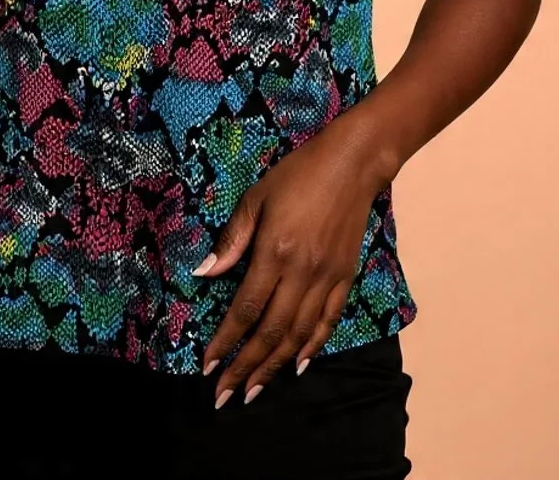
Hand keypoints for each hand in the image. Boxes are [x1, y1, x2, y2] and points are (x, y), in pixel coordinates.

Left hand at [195, 112, 386, 408]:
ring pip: (299, 334)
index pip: (246, 309)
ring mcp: (327, 278)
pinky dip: (312, 347)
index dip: (226, 341)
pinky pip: (328, 321)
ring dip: (275, 366)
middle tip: (225, 395)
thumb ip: (233, 239)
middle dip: (246, 366)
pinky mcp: (345, 277)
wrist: (353, 164)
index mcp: (275, 251)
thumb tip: (205, 273)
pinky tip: (298, 365)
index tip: (208, 365)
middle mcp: (302, 272)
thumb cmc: (298, 174)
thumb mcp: (256, 197)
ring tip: (254, 390)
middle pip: (271, 332)